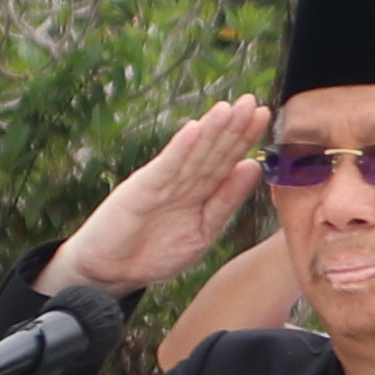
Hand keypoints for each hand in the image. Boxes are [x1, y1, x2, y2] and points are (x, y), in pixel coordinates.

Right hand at [44, 97, 273, 294]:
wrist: (110, 271)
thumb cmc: (156, 253)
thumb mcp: (203, 230)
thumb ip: (226, 200)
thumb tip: (253, 167)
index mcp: (200, 192)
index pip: (226, 160)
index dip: (244, 138)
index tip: (264, 116)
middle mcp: (183, 181)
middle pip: (211, 151)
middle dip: (232, 127)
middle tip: (251, 102)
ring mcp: (162, 182)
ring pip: (192, 154)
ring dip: (210, 130)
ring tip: (228, 108)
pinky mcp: (141, 188)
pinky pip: (166, 167)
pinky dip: (180, 149)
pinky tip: (194, 129)